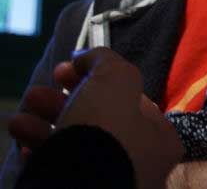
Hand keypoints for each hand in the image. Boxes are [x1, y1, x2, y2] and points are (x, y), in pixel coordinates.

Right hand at [9, 48, 183, 188]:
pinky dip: (41, 150)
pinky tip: (23, 143)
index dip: (98, 78)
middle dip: (63, 99)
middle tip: (39, 91)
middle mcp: (141, 162)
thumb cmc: (106, 131)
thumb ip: (106, 62)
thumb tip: (86, 58)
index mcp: (159, 137)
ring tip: (20, 118)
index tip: (68, 69)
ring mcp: (113, 179)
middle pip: (99, 120)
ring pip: (77, 143)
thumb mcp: (116, 80)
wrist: (78, 188)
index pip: (131, 100)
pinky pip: (62, 165)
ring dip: (45, 123)